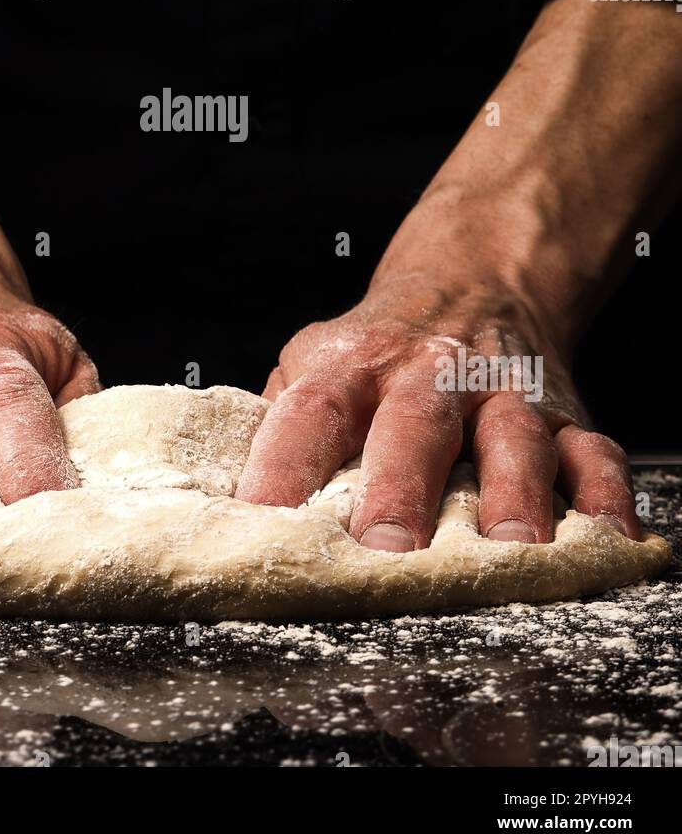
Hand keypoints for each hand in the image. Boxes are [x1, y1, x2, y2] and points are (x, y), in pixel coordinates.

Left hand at [235, 275, 639, 547]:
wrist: (472, 282)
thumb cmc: (380, 350)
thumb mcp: (318, 359)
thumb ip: (282, 420)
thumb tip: (226, 497)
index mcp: (354, 365)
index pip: (310, 412)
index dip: (283, 462)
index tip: (261, 518)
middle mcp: (431, 375)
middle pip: (414, 427)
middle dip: (400, 489)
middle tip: (385, 551)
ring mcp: (504, 394)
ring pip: (515, 440)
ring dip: (513, 495)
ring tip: (508, 551)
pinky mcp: (567, 414)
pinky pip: (595, 453)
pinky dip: (606, 496)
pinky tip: (608, 536)